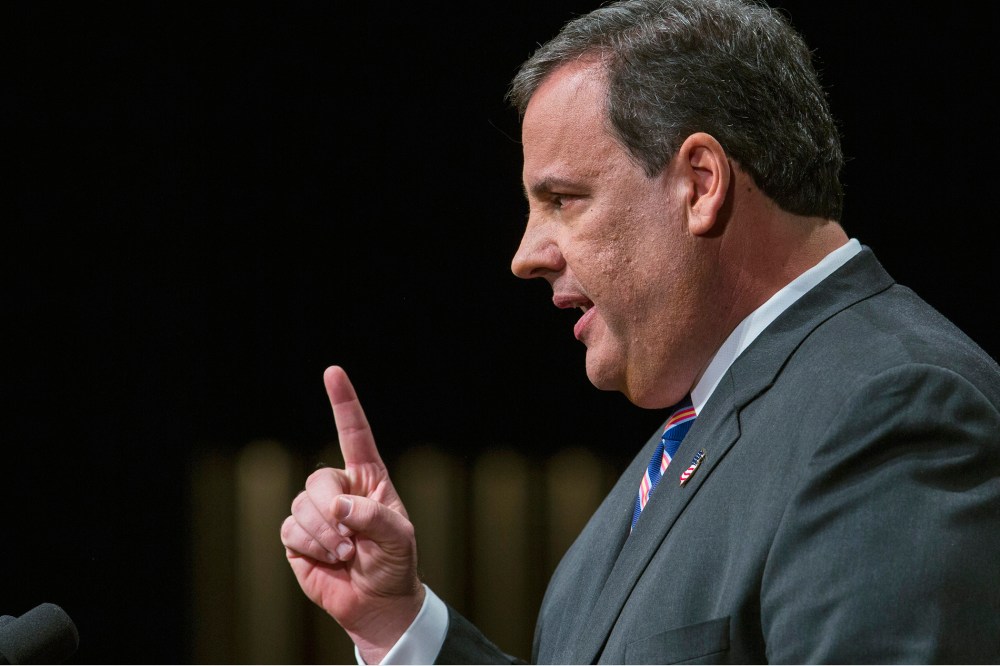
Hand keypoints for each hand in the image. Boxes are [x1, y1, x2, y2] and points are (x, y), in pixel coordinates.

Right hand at [281, 366, 423, 662]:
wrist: (378, 602)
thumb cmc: (395, 563)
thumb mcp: (399, 538)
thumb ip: (373, 517)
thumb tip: (337, 507)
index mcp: (367, 479)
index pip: (353, 433)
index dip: (343, 402)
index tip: (333, 372)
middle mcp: (339, 490)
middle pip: (318, 479)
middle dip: (330, 510)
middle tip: (349, 540)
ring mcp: (316, 512)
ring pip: (302, 505)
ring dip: (323, 534)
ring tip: (345, 554)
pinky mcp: (298, 537)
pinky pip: (290, 530)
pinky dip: (310, 546)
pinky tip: (328, 560)